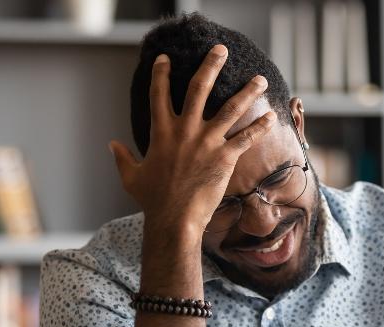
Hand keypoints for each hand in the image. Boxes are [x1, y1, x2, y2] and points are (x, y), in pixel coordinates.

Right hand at [108, 44, 275, 235]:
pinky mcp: (225, 157)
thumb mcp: (131, 176)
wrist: (174, 219)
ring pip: (231, 108)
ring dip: (247, 92)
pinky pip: (246, 137)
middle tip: (221, 50)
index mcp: (161, 131)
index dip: (161, 73)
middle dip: (211, 65)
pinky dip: (260, 127)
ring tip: (259, 79)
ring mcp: (207, 142)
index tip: (165, 58)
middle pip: (199, 88)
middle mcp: (185, 130)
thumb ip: (122, 157)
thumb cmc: (152, 200)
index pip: (159, 94)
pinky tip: (271, 117)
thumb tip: (112, 145)